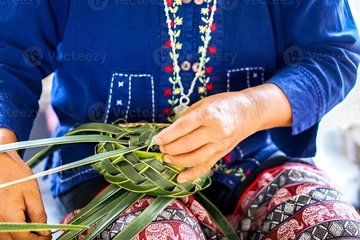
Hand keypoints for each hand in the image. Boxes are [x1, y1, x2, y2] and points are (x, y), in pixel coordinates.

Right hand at [0, 129, 50, 239]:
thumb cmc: (14, 174)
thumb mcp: (32, 193)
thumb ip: (38, 215)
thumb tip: (44, 231)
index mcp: (7, 215)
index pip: (24, 239)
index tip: (48, 237)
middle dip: (30, 239)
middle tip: (43, 233)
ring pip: (6, 238)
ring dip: (20, 236)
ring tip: (32, 226)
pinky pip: (1, 231)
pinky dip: (11, 231)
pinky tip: (20, 222)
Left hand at [155, 83, 290, 182]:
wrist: (249, 112)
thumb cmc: (224, 104)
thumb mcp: (204, 102)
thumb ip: (186, 116)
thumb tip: (169, 132)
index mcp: (209, 114)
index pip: (183, 127)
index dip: (167, 135)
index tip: (156, 140)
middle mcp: (216, 131)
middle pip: (187, 145)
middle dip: (169, 148)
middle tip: (160, 147)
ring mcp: (220, 144)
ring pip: (195, 159)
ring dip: (177, 161)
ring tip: (166, 157)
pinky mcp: (222, 153)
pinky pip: (206, 167)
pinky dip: (192, 175)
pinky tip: (180, 178)